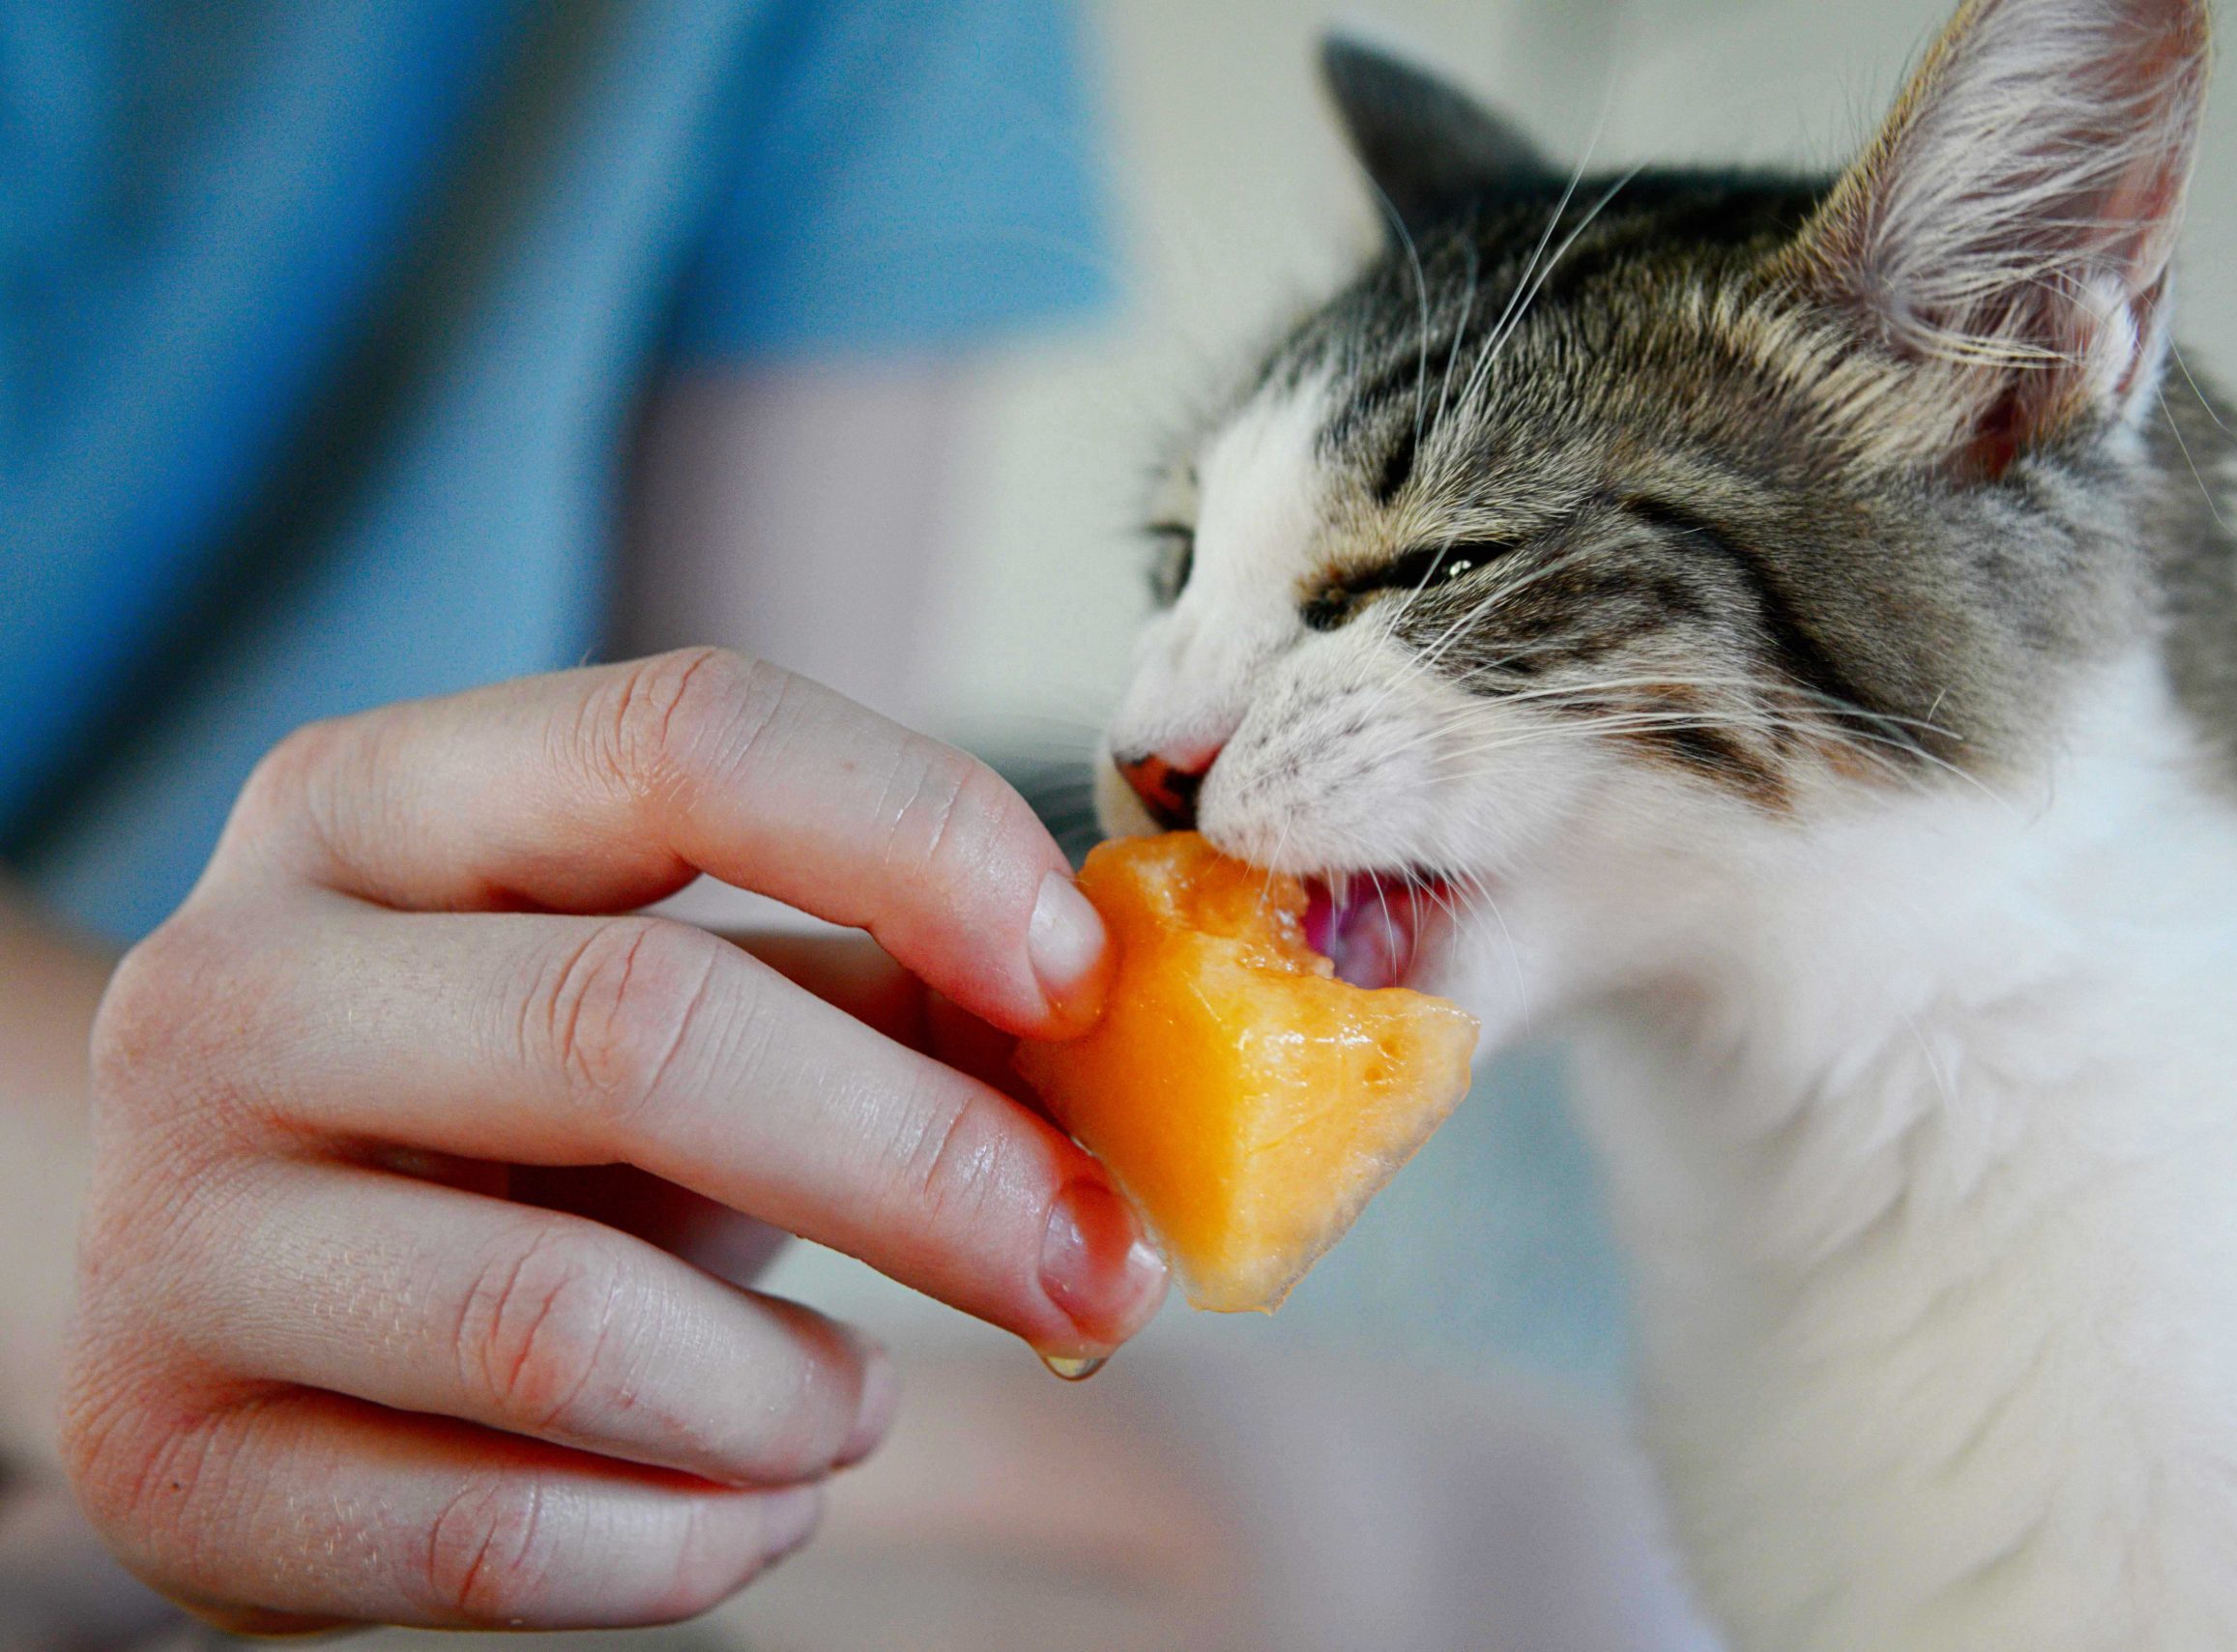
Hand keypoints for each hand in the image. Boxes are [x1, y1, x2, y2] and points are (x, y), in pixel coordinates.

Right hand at [61, 649, 1163, 1632]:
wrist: (218, 1275)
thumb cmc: (504, 1113)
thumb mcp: (670, 994)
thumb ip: (880, 987)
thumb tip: (1119, 1051)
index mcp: (374, 803)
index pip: (682, 737)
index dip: (921, 840)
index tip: (1082, 983)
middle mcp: (230, 986)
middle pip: (636, 1029)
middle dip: (930, 1170)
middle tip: (1100, 1271)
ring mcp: (169, 1234)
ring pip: (560, 1322)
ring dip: (797, 1393)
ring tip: (855, 1405)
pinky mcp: (168, 1460)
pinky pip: (499, 1535)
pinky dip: (699, 1542)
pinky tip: (753, 1501)